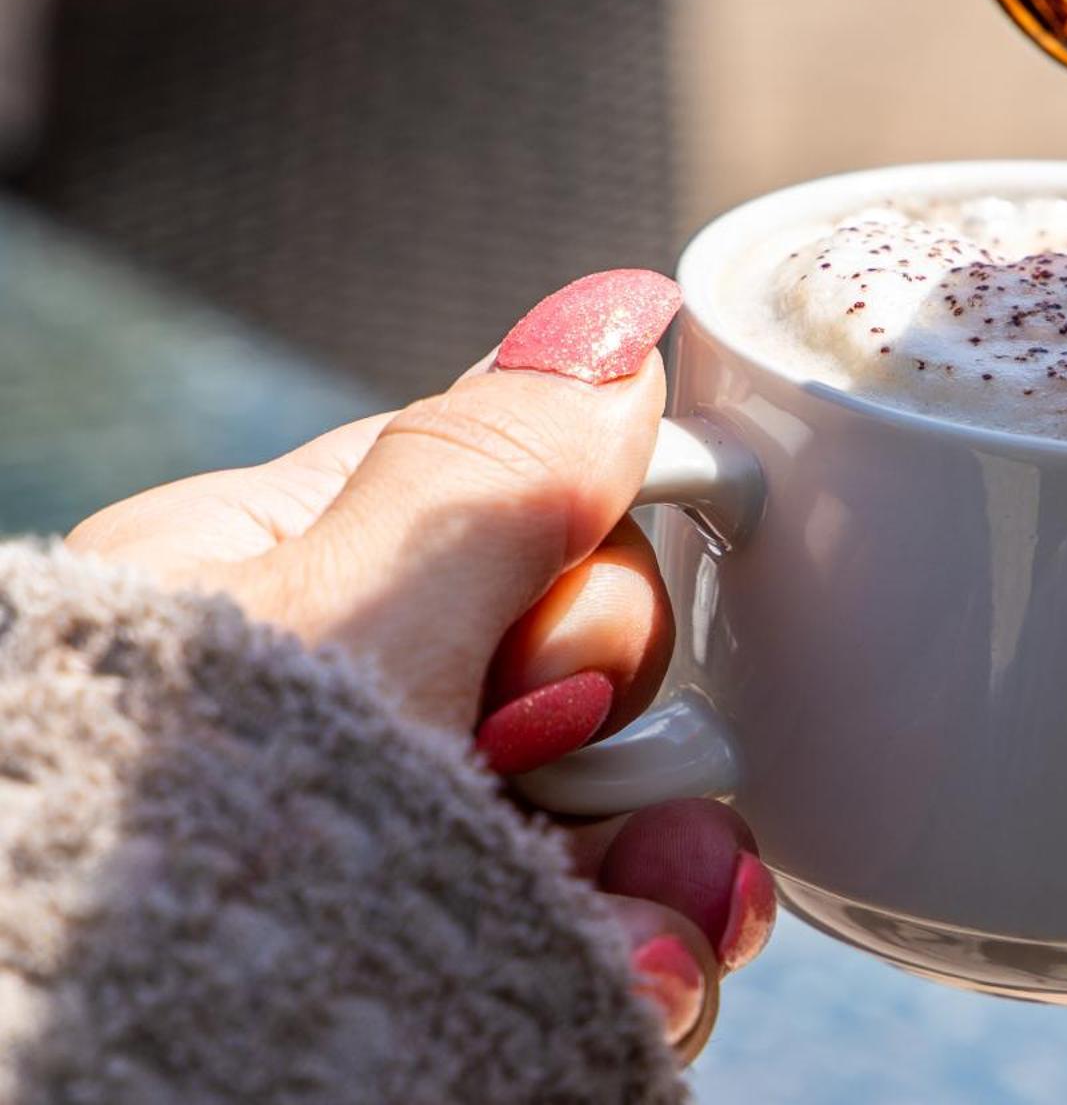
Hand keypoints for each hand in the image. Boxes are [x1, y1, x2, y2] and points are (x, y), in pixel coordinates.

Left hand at [67, 270, 772, 1061]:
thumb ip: (489, 476)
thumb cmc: (175, 860)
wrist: (130, 1092)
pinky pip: (637, 931)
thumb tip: (616, 315)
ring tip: (615, 922)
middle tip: (530, 760)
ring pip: (637, 804)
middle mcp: (371, 713)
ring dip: (661, 855)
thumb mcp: (336, 636)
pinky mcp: (493, 970)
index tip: (577, 636)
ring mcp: (436, 852)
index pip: (521, 500)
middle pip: (601, 661)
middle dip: (611, 716)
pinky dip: (653, 955)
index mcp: (294, 582)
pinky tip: (632, 978)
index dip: (588, 557)